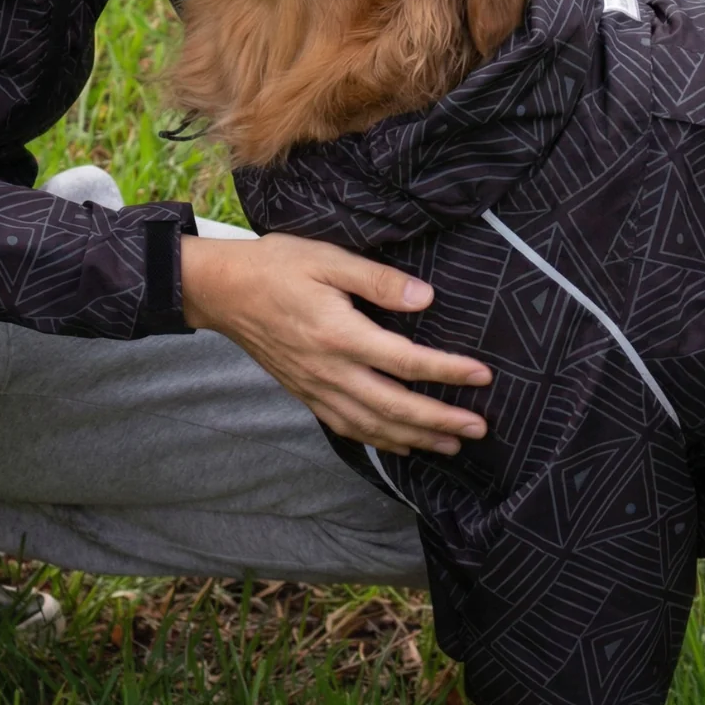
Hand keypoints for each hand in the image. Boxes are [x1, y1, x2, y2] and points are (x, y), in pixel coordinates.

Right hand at [181, 232, 491, 456]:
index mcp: (340, 335)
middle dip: (440, 421)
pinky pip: (346, 426)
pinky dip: (378, 440)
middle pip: (395, 406)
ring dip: (415, 438)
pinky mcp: (305, 393)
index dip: (448, 371)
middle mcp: (330, 370)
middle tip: (480, 428)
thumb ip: (378, 280)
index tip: (483, 376)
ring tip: (452, 445)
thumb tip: (425, 298)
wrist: (221, 291)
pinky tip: (400, 445)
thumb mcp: (328, 258)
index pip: (406, 361)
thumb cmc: (275, 267)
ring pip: (372, 425)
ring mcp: (316, 387)